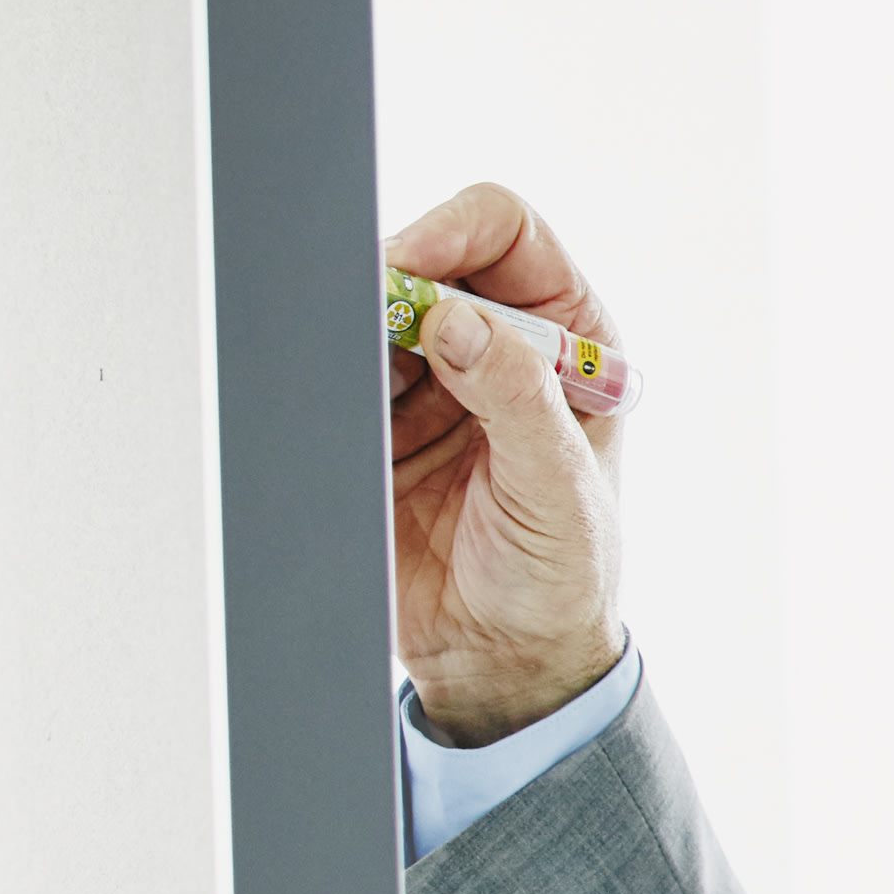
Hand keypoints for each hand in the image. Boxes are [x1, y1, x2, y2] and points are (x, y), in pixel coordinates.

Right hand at [386, 181, 629, 743]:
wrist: (502, 659)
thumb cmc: (561, 579)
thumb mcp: (557, 491)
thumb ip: (517, 402)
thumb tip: (458, 321)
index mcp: (569, 344)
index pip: (508, 234)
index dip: (452, 235)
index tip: (409, 275)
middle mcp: (502, 348)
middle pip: (427, 261)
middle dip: (387, 286)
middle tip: (363, 333)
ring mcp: (434, 382)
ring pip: (368, 311)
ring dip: (352, 339)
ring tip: (365, 400)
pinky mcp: (376, 422)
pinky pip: (333, 371)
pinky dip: (324, 382)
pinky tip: (343, 423)